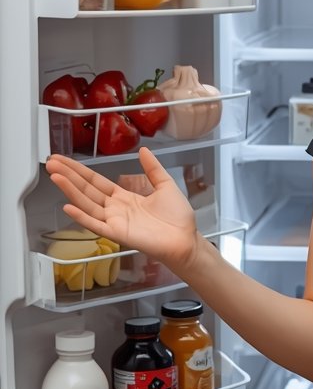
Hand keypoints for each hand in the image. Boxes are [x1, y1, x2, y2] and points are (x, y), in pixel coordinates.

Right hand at [46, 147, 199, 271]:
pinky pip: (95, 224)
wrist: (185, 238)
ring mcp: (114, 221)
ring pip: (87, 203)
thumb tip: (143, 150)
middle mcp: (115, 209)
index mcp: (124, 197)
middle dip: (69, 176)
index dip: (80, 171)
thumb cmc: (177, 216)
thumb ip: (152, 168)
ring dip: (70, 190)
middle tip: (51, 162)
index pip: (96, 181)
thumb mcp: (165, 185)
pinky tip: (68, 206)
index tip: (64, 161)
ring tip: (56, 176)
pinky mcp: (117, 233)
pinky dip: (81, 216)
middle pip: (87, 189)